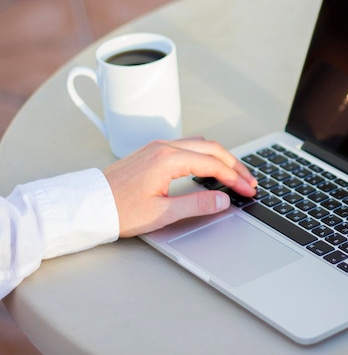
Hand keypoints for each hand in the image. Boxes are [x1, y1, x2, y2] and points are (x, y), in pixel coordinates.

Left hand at [103, 138, 256, 236]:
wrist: (87, 206)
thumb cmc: (118, 210)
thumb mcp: (162, 213)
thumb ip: (197, 204)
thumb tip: (223, 199)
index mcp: (168, 159)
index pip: (213, 165)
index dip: (235, 178)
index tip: (248, 190)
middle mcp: (164, 147)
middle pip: (212, 149)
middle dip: (235, 165)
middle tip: (249, 181)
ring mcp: (157, 147)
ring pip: (201, 144)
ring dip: (221, 157)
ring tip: (235, 174)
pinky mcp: (152, 152)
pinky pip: (188, 146)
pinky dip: (206, 155)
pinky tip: (211, 167)